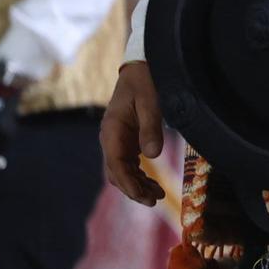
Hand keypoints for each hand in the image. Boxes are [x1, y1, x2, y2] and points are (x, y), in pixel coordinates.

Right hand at [102, 62, 164, 206]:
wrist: (140, 68)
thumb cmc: (144, 81)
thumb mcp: (150, 100)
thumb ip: (150, 126)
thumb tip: (152, 156)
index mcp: (112, 130)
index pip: (116, 164)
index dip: (128, 182)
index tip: (142, 196)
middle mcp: (111, 138)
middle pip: (117, 172)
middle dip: (133, 189)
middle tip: (155, 200)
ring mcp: (118, 141)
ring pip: (123, 171)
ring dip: (137, 185)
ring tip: (158, 196)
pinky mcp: (127, 141)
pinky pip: (130, 164)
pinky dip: (140, 176)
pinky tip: (153, 185)